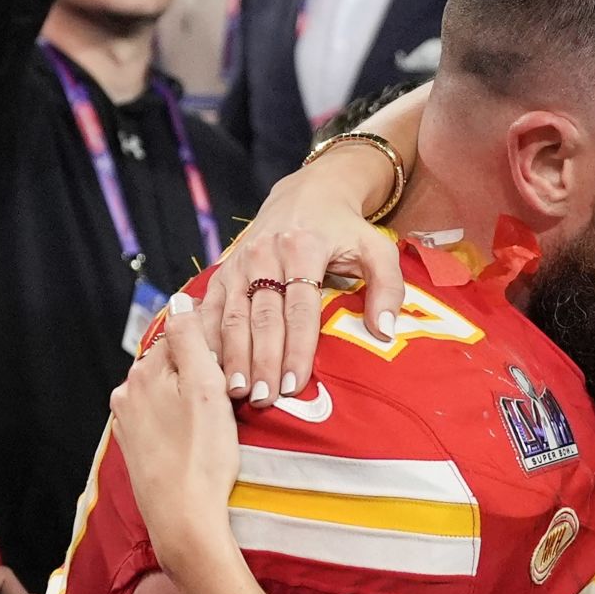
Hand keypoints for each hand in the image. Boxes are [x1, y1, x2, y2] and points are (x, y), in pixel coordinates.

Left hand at [111, 293, 239, 574]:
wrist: (183, 519)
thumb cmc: (202, 455)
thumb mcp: (206, 387)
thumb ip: (191, 339)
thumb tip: (180, 299)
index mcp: (144, 372)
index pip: (184, 334)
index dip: (216, 343)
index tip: (241, 358)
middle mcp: (128, 392)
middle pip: (175, 362)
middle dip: (202, 368)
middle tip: (236, 390)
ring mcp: (129, 422)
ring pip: (169, 390)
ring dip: (193, 394)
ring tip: (221, 414)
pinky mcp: (137, 446)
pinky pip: (165, 416)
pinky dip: (183, 417)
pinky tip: (201, 433)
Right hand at [203, 85, 427, 407]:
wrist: (308, 194)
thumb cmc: (345, 230)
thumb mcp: (376, 249)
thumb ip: (388, 288)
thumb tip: (384, 332)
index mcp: (304, 248)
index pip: (300, 309)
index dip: (296, 349)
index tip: (294, 385)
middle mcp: (265, 254)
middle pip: (263, 317)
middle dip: (262, 361)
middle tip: (264, 399)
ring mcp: (240, 262)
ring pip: (232, 315)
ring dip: (233, 356)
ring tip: (236, 393)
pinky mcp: (223, 270)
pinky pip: (210, 309)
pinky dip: (206, 340)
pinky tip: (206, 368)